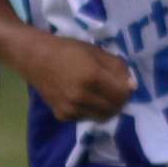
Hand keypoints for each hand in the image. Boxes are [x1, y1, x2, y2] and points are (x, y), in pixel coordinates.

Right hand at [18, 32, 134, 122]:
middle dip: (119, 100)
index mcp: (92, 76)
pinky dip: (91, 110)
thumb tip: (132, 86)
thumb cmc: (67, 49)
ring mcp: (71, 109)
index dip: (126, 89)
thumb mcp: (95, 51)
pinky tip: (83, 97)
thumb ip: (117, 67)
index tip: (122, 82)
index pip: (122, 94)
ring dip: (106, 107)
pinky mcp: (63, 116)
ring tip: (99, 93)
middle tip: (113, 89)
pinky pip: (87, 117)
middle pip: (115, 108)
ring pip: (103, 116)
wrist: (35, 58)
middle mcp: (81, 96)